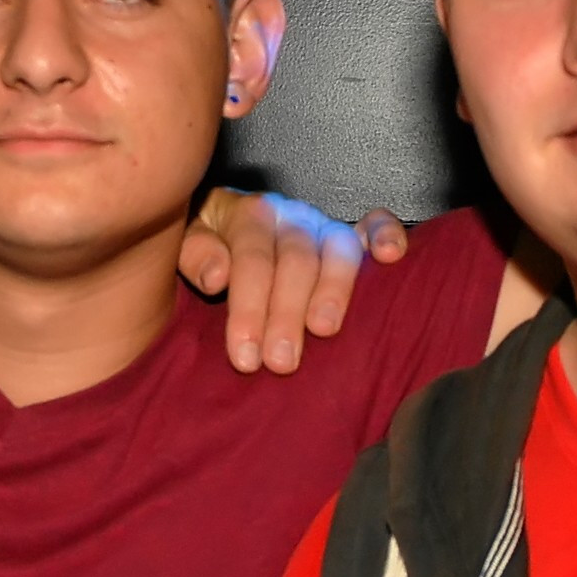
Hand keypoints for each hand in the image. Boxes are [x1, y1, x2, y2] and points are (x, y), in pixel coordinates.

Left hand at [182, 190, 408, 372]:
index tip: (245, 357)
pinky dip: (387, 235)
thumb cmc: (206, 245)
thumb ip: (194, 254)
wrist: (220, 223)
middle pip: (296, 260)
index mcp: (247, 214)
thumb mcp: (185, 242)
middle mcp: (290, 215)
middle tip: (280, 362)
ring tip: (324, 330)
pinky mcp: (350, 234)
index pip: (251, 259)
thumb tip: (216, 277)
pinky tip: (391, 257)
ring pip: (338, 248)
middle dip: (287, 314)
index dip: (249, 309)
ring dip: (335, 290)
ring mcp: (322, 224)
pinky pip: (375, 225)